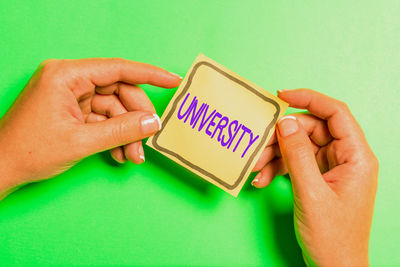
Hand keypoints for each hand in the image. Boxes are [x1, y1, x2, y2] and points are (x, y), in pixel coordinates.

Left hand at [0, 58, 180, 198]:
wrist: (1, 169)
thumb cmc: (28, 151)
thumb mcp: (81, 142)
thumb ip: (121, 130)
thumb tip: (152, 123)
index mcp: (66, 75)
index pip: (118, 69)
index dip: (149, 75)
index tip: (172, 80)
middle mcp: (69, 80)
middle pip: (118, 92)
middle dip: (134, 119)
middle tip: (147, 140)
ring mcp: (71, 96)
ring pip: (113, 109)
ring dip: (126, 133)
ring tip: (133, 156)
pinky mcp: (72, 110)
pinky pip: (102, 119)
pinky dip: (113, 136)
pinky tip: (118, 154)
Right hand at [252, 89, 377, 265]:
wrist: (334, 266)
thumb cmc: (333, 237)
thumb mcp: (311, 193)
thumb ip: (297, 154)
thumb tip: (285, 122)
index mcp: (357, 157)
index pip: (336, 113)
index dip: (309, 98)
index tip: (282, 95)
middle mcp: (346, 158)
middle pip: (312, 129)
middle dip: (282, 136)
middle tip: (258, 144)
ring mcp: (331, 168)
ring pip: (300, 145)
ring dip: (275, 154)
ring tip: (255, 167)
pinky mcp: (318, 177)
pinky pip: (296, 162)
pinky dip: (277, 168)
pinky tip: (262, 179)